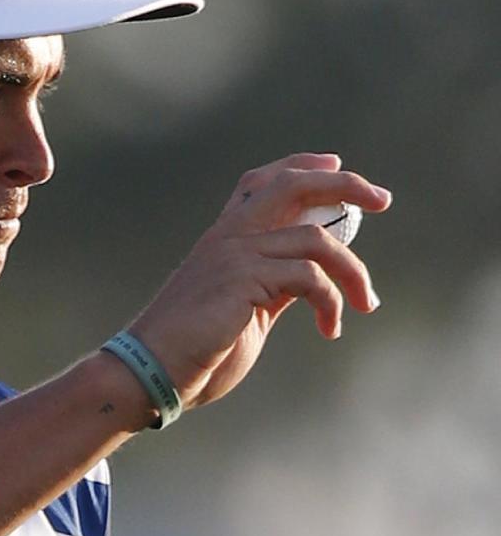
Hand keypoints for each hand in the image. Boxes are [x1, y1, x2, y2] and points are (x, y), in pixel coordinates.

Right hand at [129, 153, 391, 408]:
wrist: (152, 370)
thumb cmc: (195, 352)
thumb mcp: (245, 311)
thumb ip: (274, 287)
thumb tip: (312, 280)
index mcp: (224, 239)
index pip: (262, 182)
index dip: (302, 167)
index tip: (337, 165)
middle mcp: (229, 237)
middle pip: (291, 185)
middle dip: (344, 185)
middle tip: (383, 200)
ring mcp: (235, 254)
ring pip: (316, 240)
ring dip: (354, 273)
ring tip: (366, 304)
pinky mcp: (243, 279)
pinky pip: (309, 279)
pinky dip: (331, 304)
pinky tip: (330, 328)